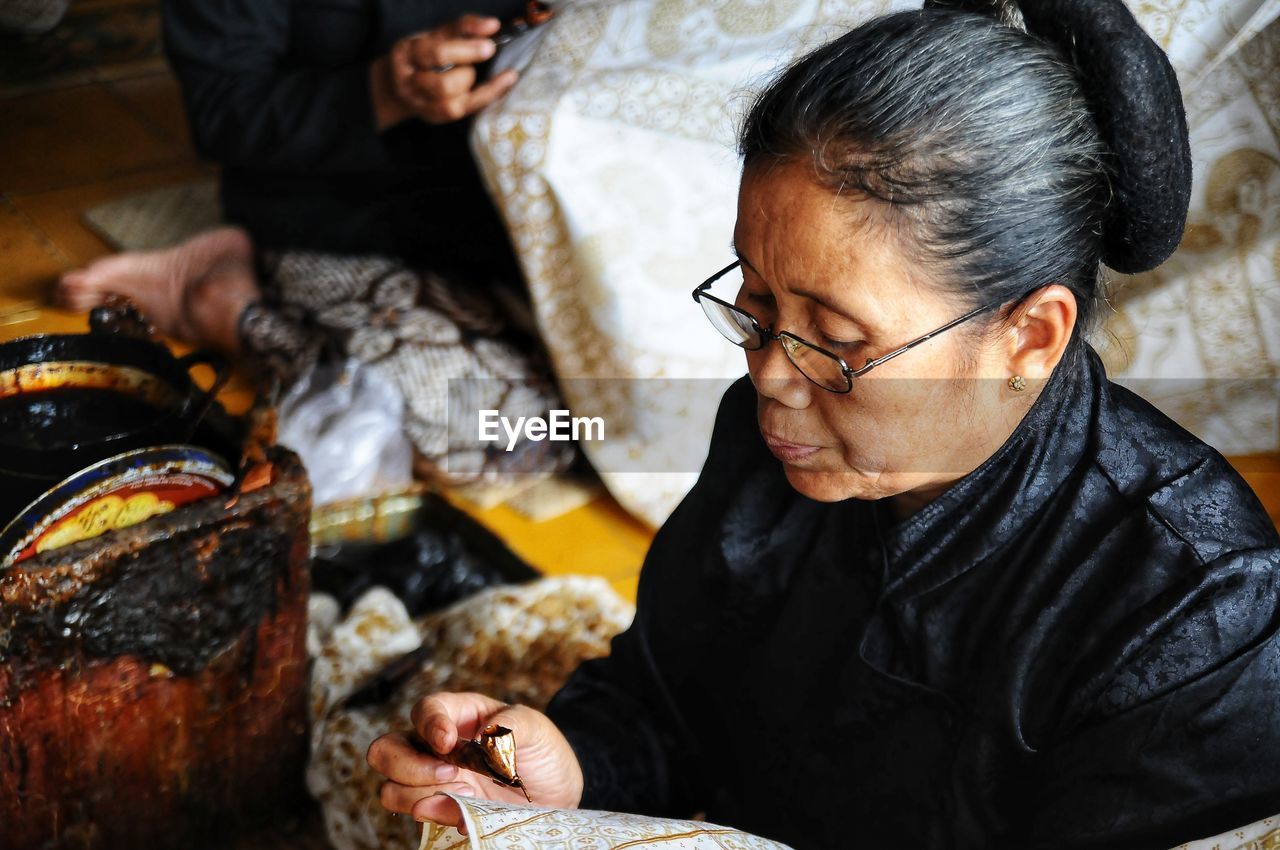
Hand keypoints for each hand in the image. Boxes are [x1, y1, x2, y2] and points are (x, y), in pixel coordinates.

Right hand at [367, 692, 583, 827]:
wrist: (554, 797)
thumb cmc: (542, 752)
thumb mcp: (536, 728)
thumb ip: (511, 727)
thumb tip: (482, 743)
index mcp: (457, 715)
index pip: (424, 710)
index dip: (428, 724)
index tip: (447, 743)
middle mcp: (434, 747)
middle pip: (386, 750)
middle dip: (410, 766)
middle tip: (452, 775)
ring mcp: (433, 781)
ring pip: (391, 789)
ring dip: (423, 795)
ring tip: (465, 795)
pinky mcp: (439, 810)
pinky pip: (418, 816)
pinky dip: (438, 816)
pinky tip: (466, 814)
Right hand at [372, 15, 518, 128]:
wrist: (398, 83)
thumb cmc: (424, 53)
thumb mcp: (438, 34)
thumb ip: (464, 27)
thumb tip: (492, 25)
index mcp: (407, 54)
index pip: (438, 54)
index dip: (467, 50)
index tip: (489, 46)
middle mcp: (409, 83)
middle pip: (444, 85)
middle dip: (467, 73)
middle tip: (475, 60)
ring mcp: (420, 104)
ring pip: (452, 106)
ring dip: (470, 88)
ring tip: (468, 75)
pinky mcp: (433, 117)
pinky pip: (464, 113)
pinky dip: (485, 97)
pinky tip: (501, 85)